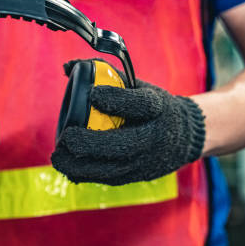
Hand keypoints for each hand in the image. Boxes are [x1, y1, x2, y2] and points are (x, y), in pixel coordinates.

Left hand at [51, 60, 205, 185]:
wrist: (185, 135)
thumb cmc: (153, 107)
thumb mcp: (140, 87)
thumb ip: (107, 76)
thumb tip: (69, 67)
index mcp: (157, 107)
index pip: (139, 104)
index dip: (116, 99)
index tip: (92, 93)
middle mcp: (154, 135)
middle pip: (123, 143)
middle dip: (90, 142)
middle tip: (66, 137)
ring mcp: (147, 159)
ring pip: (113, 168)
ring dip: (81, 165)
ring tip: (58, 157)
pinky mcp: (139, 175)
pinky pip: (111, 178)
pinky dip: (87, 175)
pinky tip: (69, 169)